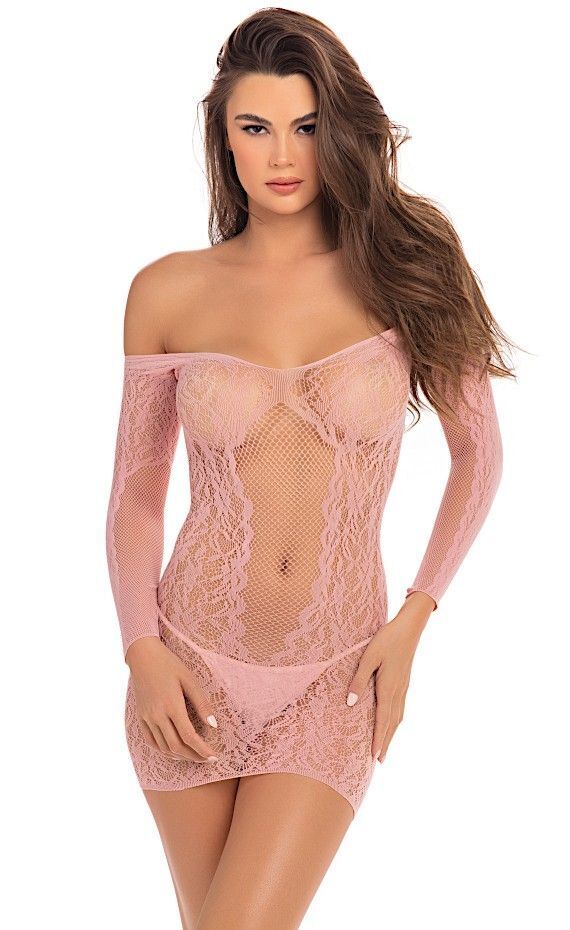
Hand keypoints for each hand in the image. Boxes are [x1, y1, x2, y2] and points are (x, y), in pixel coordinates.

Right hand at [125, 636, 219, 762]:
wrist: (143, 656)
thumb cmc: (170, 665)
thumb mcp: (190, 680)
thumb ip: (202, 703)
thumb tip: (214, 725)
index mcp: (172, 705)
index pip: (189, 736)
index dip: (202, 750)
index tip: (214, 757)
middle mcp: (157, 715)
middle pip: (176, 746)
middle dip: (193, 756)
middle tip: (207, 759)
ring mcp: (147, 718)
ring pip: (163, 747)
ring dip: (180, 756)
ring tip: (194, 756)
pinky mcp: (140, 717)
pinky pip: (151, 741)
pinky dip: (163, 751)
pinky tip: (174, 751)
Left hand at [346, 595, 433, 762]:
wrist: (409, 628)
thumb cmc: (386, 639)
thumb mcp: (368, 657)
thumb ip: (359, 680)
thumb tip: (350, 704)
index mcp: (388, 687)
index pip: (382, 719)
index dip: (378, 739)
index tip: (374, 757)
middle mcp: (398, 691)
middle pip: (392, 723)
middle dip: (385, 742)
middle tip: (379, 762)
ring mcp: (403, 687)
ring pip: (398, 717)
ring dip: (391, 734)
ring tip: (385, 748)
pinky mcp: (405, 682)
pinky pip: (400, 708)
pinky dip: (395, 721)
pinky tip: (393, 723)